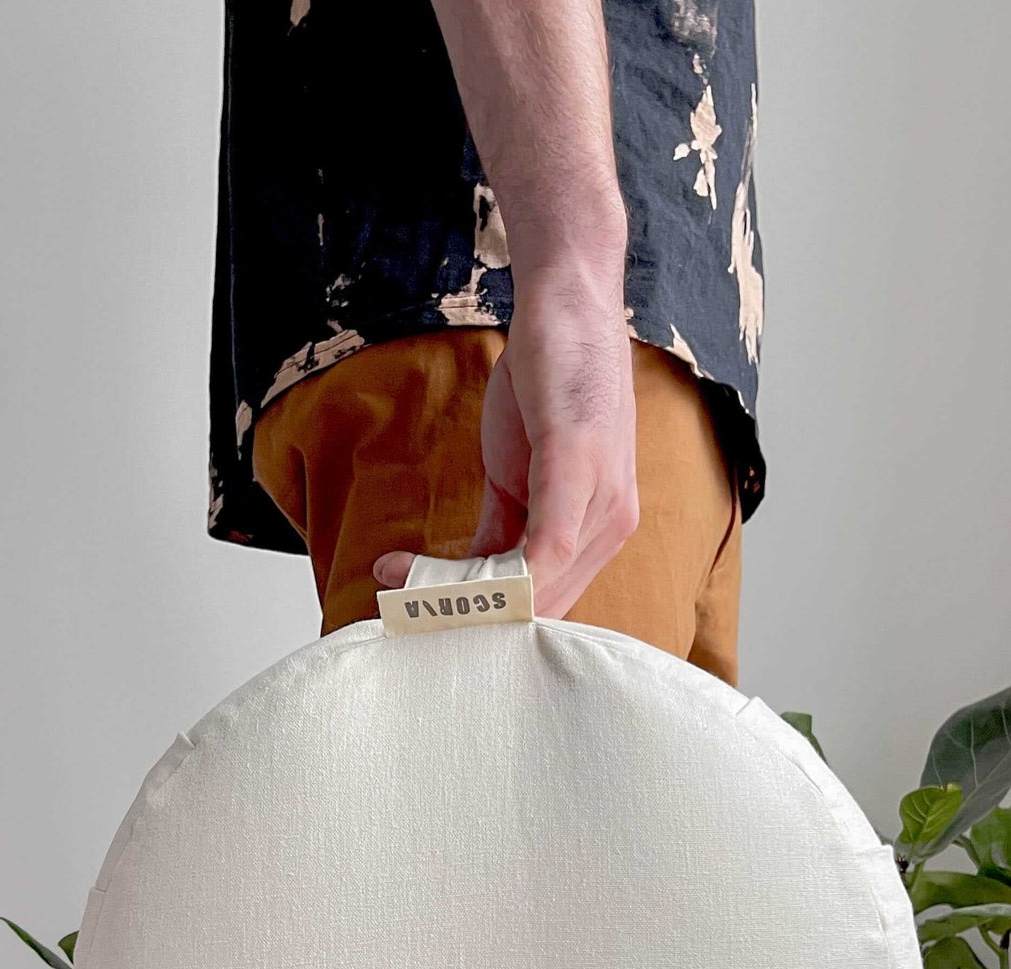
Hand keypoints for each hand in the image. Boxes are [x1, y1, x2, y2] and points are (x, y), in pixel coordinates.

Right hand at [373, 266, 639, 618]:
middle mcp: (611, 526)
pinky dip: (501, 574)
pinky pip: (548, 545)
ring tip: (399, 581)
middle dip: (465, 613)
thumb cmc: (550, 385)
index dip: (485, 619)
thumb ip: (502, 531)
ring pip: (535, 586)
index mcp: (597, 532)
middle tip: (400, 605)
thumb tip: (471, 579)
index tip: (426, 616)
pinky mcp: (578, 463)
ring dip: (460, 592)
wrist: (567, 306)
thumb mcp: (519, 473)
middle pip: (538, 606)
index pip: (543, 604)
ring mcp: (601, 497)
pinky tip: (449, 579)